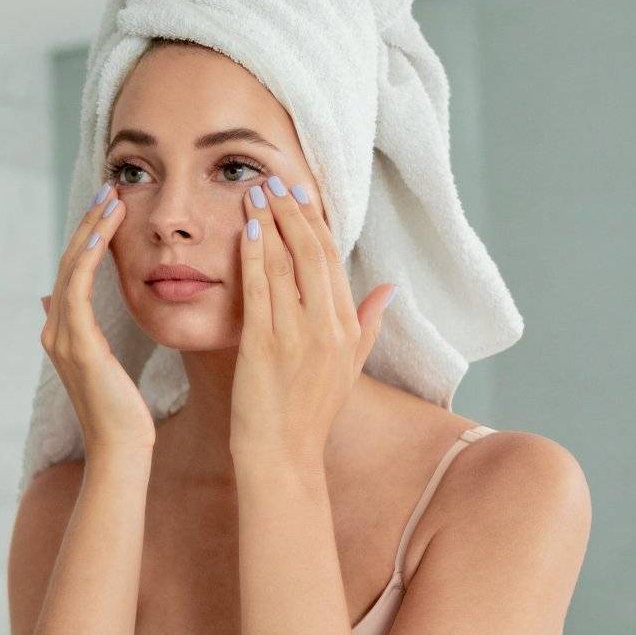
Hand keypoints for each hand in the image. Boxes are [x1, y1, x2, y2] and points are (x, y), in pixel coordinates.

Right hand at [39, 183, 154, 456]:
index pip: (72, 273)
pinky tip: (109, 229)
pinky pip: (79, 284)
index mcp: (63, 334)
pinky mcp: (77, 341)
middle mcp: (55, 330)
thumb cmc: (124, 417)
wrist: (121, 451)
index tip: (109, 207)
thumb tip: (53, 301)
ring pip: (70, 266)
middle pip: (67, 262)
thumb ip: (83, 333)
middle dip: (88, 223)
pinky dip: (91, 252)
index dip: (88, 238)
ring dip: (91, 228)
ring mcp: (62, 335)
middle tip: (109, 188)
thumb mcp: (104, 367)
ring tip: (112, 198)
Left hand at [231, 177, 393, 467]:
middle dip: (293, 211)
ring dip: (269, 222)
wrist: (282, 455)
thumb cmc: (309, 413)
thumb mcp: (350, 366)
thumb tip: (390, 289)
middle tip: (276, 179)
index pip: (333, 260)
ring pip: (285, 263)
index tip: (303, 192)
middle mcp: (327, 326)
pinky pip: (260, 289)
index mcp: (348, 328)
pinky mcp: (264, 344)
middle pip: (312, 252)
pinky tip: (245, 229)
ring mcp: (296, 334)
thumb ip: (369, 324)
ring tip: (255, 191)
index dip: (317, 221)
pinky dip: (254, 255)